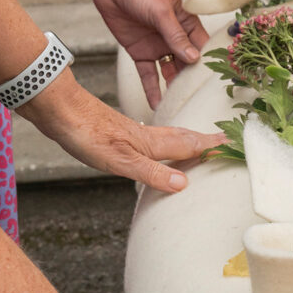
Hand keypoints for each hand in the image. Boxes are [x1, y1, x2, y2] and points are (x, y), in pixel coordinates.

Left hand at [16, 69, 223, 191]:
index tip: (233, 146)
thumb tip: (183, 184)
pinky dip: (168, 140)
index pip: (189, 146)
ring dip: (189, 139)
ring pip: (170, 136)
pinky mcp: (120, 132)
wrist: (58, 108)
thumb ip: (152, 172)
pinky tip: (159, 144)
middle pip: (184, 138)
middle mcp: (147, 135)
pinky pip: (155, 137)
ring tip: (201, 142)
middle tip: (224, 141)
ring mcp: (134, 132)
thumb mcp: (119, 160)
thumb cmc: (85, 132)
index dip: (211, 148)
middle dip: (205, 141)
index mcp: (151, 143)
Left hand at [88, 0, 208, 108]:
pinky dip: (152, 89)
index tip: (217, 84)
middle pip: (188, 65)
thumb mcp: (162, 12)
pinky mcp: (141, 53)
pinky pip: (149, 75)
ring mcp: (159, 47)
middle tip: (198, 102)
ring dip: (173, 89)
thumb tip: (193, 59)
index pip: (203, 49)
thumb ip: (176, 36)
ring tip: (178, 107)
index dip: (210, 66)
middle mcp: (176, 39)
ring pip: (170, 73)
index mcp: (188, 25)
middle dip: (192, 83)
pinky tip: (156, 105)